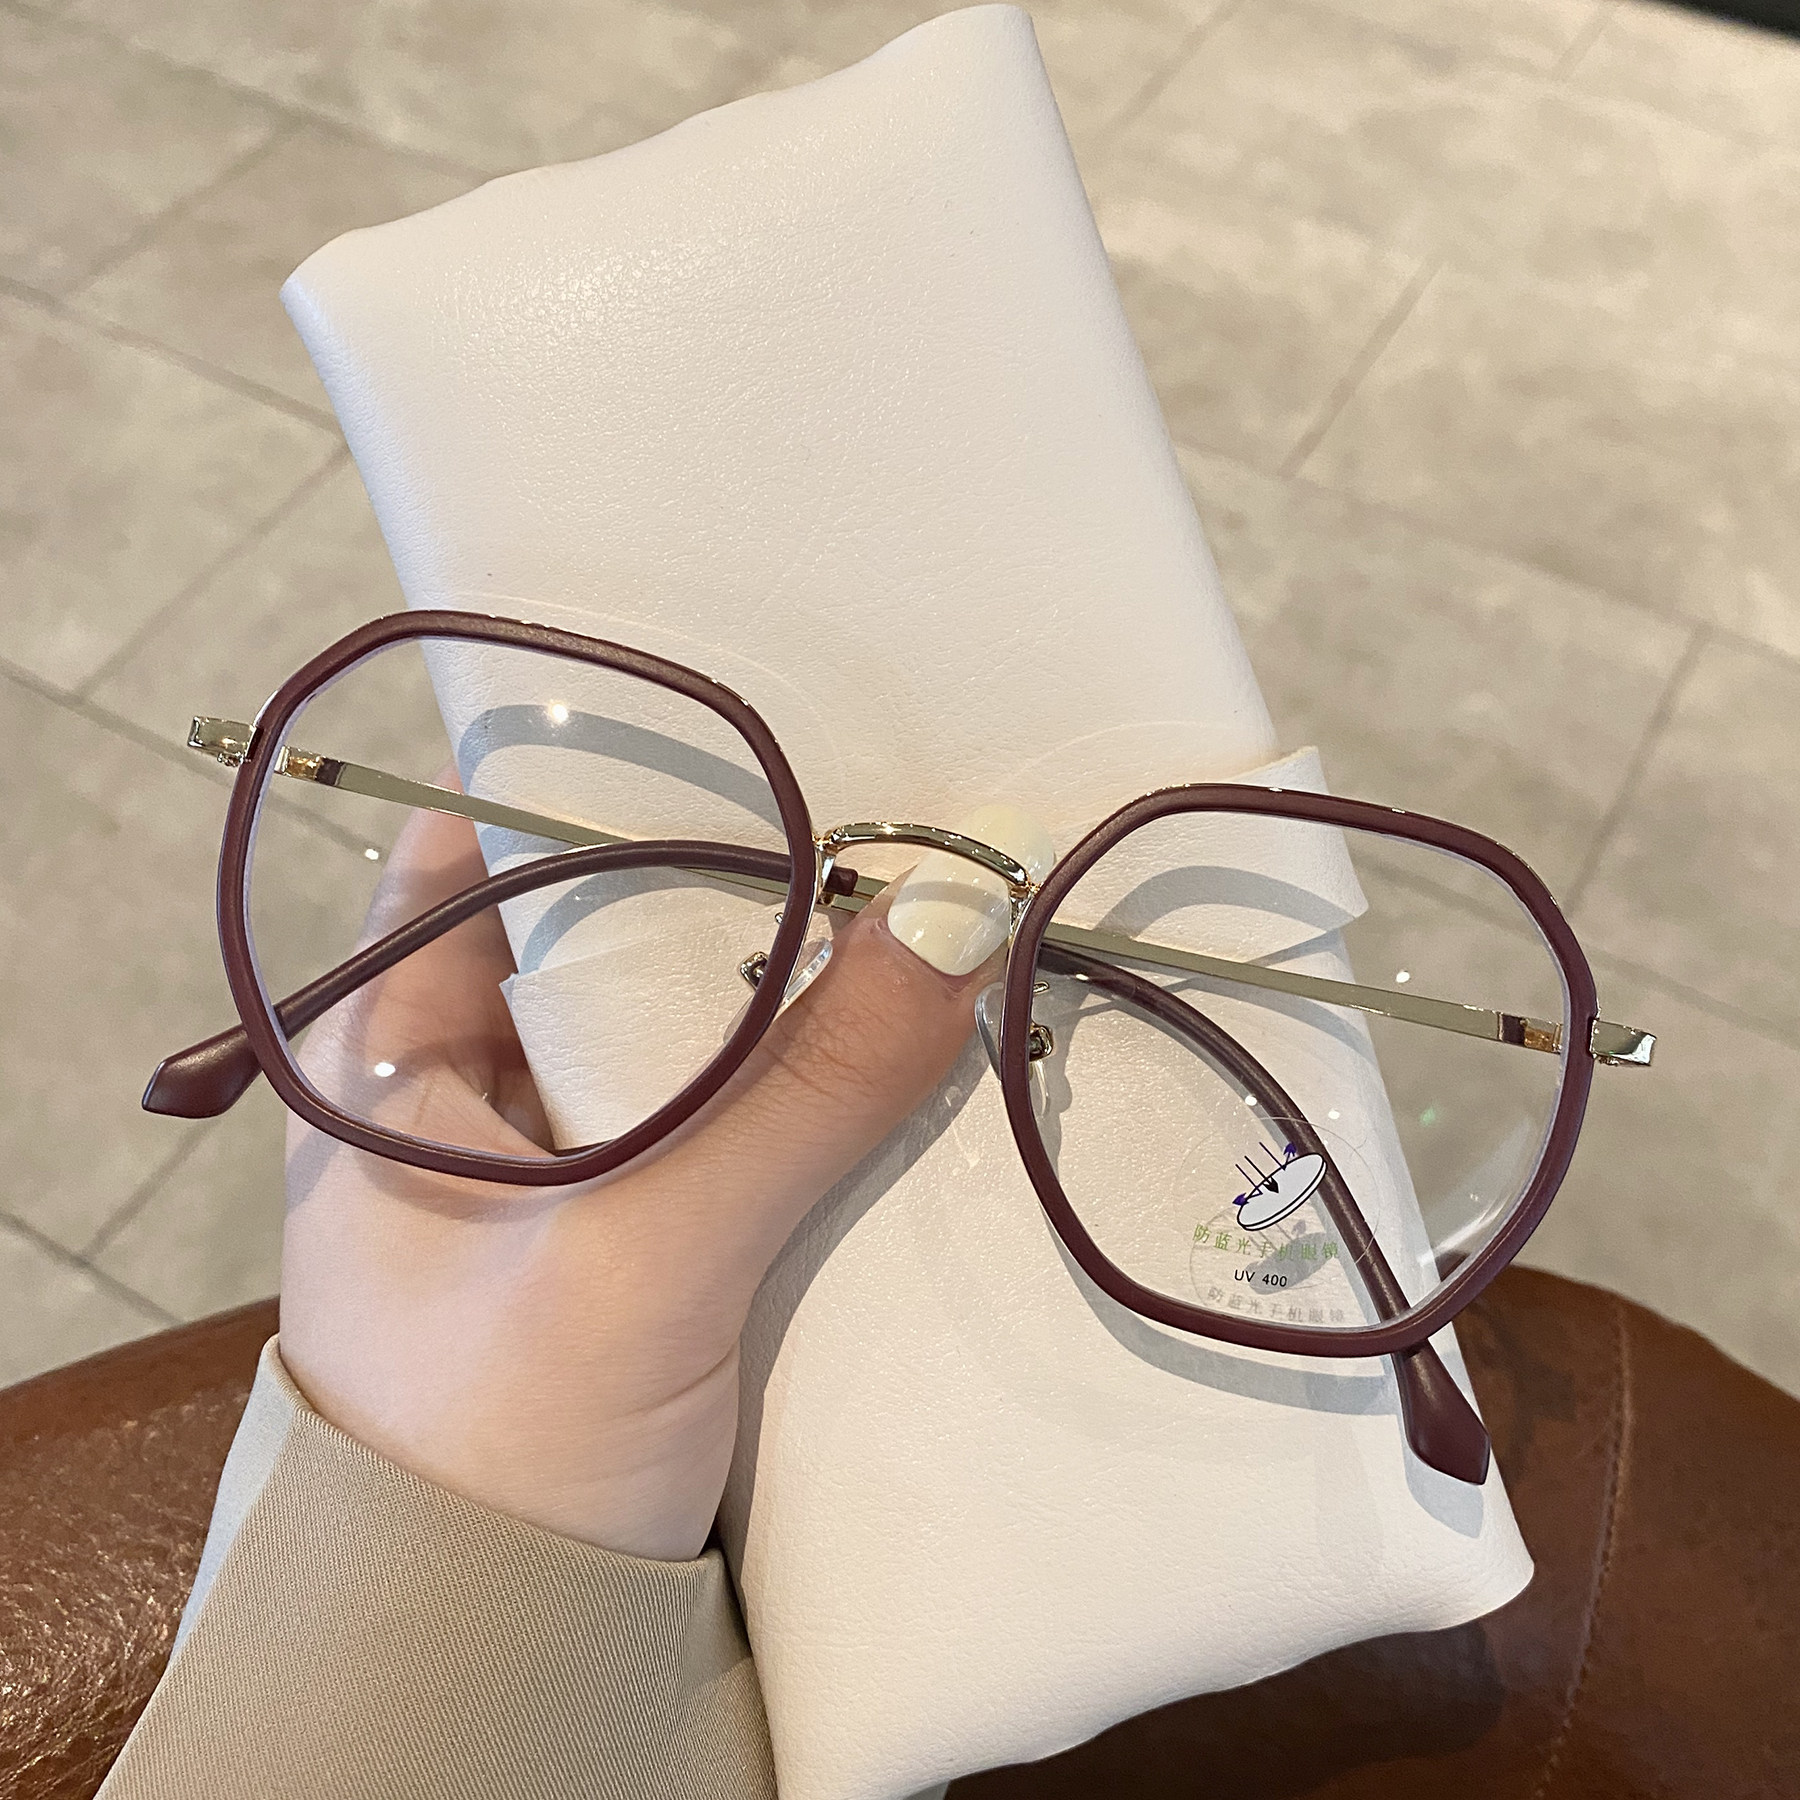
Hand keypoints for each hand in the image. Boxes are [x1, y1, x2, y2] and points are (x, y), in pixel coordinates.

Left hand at [277, 801, 1006, 1559]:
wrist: (503, 1670)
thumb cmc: (498, 1451)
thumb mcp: (647, 1254)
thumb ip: (798, 1092)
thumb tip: (952, 915)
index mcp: (383, 1072)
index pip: (465, 870)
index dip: (579, 790)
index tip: (713, 735)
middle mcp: (455, 1107)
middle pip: (591, 948)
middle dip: (716, 894)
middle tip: (846, 820)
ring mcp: (548, 1183)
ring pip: (668, 1042)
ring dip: (772, 1000)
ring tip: (889, 916)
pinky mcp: (629, 1249)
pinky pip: (716, 1130)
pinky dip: (791, 1096)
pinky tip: (883, 1056)